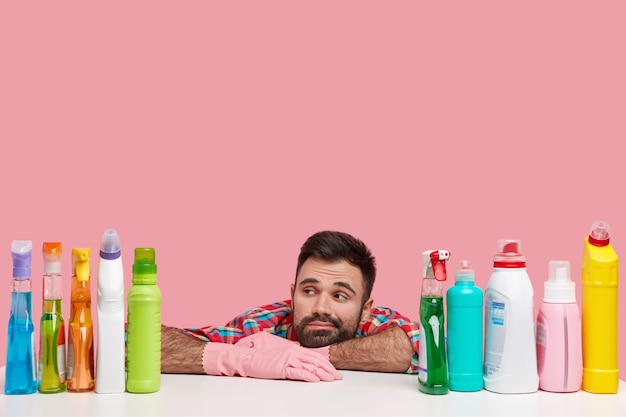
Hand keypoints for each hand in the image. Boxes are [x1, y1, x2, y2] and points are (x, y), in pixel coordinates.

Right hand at [203, 331, 341, 381]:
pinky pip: (299, 372)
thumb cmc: (260, 355)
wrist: (247, 357)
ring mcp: (288, 359)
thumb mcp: (278, 349)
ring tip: (331, 379)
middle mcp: (293, 352)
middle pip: (316, 361)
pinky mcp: (282, 368)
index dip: (325, 362)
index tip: (332, 369)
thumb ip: (289, 351)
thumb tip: (298, 351)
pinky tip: (316, 380)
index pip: (314, 355)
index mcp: (293, 348)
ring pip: (310, 367)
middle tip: (337, 376)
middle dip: (328, 369)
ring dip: (322, 374)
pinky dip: (309, 376)